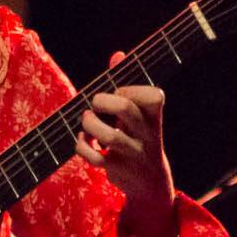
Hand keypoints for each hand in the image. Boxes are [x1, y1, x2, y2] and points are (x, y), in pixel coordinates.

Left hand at [76, 52, 175, 229]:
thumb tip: (118, 54)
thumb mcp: (138, 113)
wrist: (151, 182)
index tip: (118, 93)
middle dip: (102, 101)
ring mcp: (134, 154)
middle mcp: (148, 134)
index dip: (126, 89)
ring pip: (110, 136)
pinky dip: (82, 147)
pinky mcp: (119, 169)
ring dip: (89, 125)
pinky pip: (96, 158)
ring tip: (86, 124)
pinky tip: (83, 141)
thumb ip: (126, 83)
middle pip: (125, 108)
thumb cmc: (139, 138)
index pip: (148, 94)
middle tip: (95, 106)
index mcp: (154, 116)